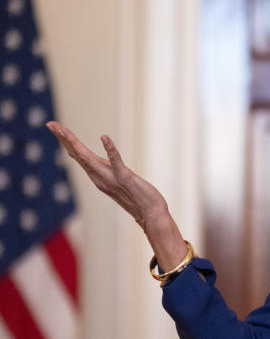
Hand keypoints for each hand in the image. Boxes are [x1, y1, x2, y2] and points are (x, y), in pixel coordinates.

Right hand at [46, 121, 187, 268]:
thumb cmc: (137, 198)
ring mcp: (111, 178)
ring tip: (64, 130)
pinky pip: (116, 162)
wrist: (150, 215)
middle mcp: (100, 177)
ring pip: (89, 158)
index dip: (65, 141)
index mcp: (97, 176)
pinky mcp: (125, 178)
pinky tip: (104, 137)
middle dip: (63, 138)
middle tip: (50, 123)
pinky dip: (110, 149)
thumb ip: (106, 172)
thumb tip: (98, 161)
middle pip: (77, 154)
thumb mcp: (116, 181)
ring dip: (75, 143)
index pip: (77, 155)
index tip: (53, 126)